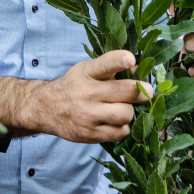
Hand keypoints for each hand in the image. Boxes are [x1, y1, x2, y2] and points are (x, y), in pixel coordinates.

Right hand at [33, 50, 153, 143]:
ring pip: (126, 114)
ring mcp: (88, 115)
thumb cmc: (74, 86)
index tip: (130, 59)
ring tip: (125, 108)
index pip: (104, 64)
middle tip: (147, 92)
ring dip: (130, 111)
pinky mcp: (91, 134)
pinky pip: (120, 132)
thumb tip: (139, 70)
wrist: (46, 109)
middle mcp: (87, 93)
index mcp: (87, 72)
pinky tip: (116, 121)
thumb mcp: (87, 70)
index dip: (119, 61)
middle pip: (125, 92)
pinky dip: (123, 127)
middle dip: (142, 92)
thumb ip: (111, 69)